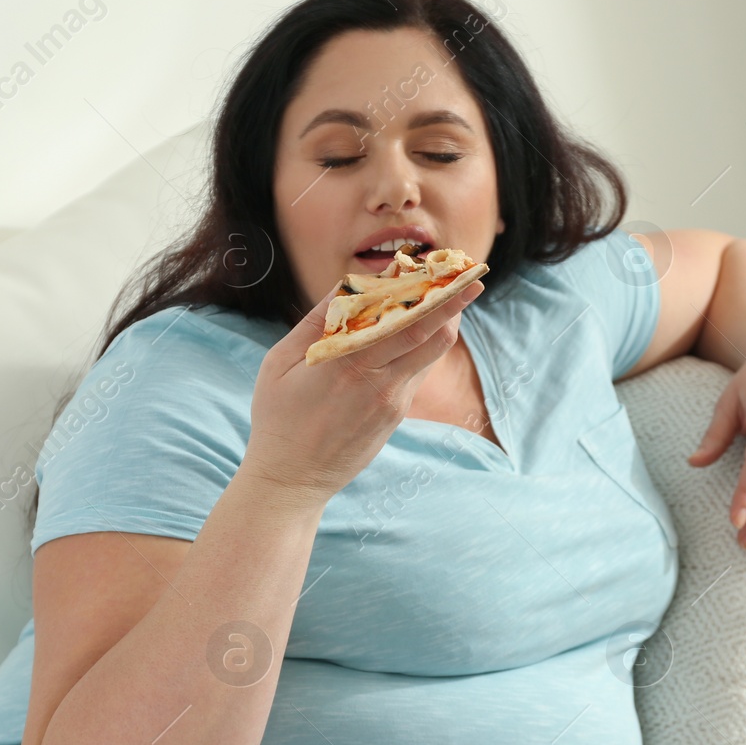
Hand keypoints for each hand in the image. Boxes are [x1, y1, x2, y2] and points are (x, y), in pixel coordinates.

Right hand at [245, 279, 484, 503]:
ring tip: (450, 293)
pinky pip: (417, 373)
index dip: (431, 289)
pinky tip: (419, 328)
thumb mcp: (282, 362)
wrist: (292, 480)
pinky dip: (423, 346)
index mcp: (349, 363)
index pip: (405, 318)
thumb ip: (318, 322)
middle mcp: (379, 382)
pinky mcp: (396, 417)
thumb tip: (347, 284)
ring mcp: (393, 402)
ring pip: (433, 354)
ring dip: (444, 322)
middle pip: (435, 335)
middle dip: (455, 300)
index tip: (447, 264)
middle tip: (468, 273)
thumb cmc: (278, 417)